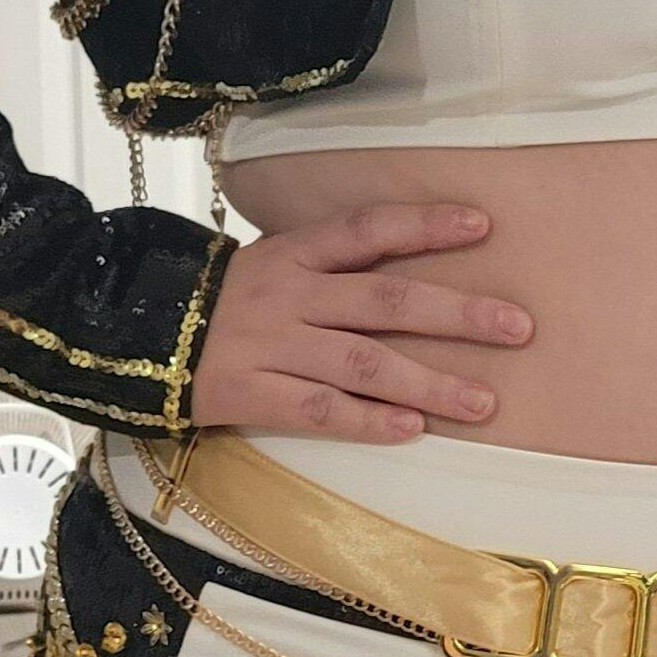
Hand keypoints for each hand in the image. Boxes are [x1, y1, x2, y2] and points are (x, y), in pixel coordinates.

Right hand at [190, 202, 531, 440]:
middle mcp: (290, 295)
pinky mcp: (253, 394)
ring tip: (483, 403)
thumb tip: (408, 272)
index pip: (368, 230)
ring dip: (430, 383)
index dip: (424, 226)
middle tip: (517, 327)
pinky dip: (367, 421)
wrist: (138, 339)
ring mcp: (272, 346)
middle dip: (457, 315)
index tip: (481, 227)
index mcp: (294, 254)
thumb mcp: (270, 266)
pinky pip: (320, 411)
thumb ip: (329, 268)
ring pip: (364, 364)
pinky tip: (410, 430)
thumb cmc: (221, 304)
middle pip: (385, 302)